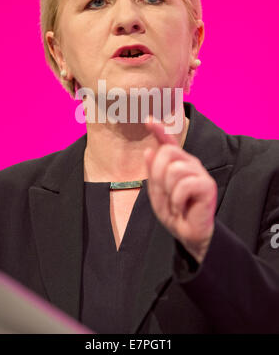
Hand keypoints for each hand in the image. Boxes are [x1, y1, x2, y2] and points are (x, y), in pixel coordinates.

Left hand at [144, 115, 217, 263]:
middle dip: (158, 174)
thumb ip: (153, 172)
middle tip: (165, 193)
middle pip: (167, 152)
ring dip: (169, 190)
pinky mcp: (207, 185)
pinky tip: (182, 206)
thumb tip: (149, 150)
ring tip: (175, 202)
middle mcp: (190, 163)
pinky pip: (184, 184)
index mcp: (177, 163)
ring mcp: (199, 173)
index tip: (148, 120)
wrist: (190, 234)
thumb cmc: (175, 213)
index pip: (168, 142)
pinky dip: (178, 199)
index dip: (159, 130)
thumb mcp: (157, 193)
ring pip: (174, 169)